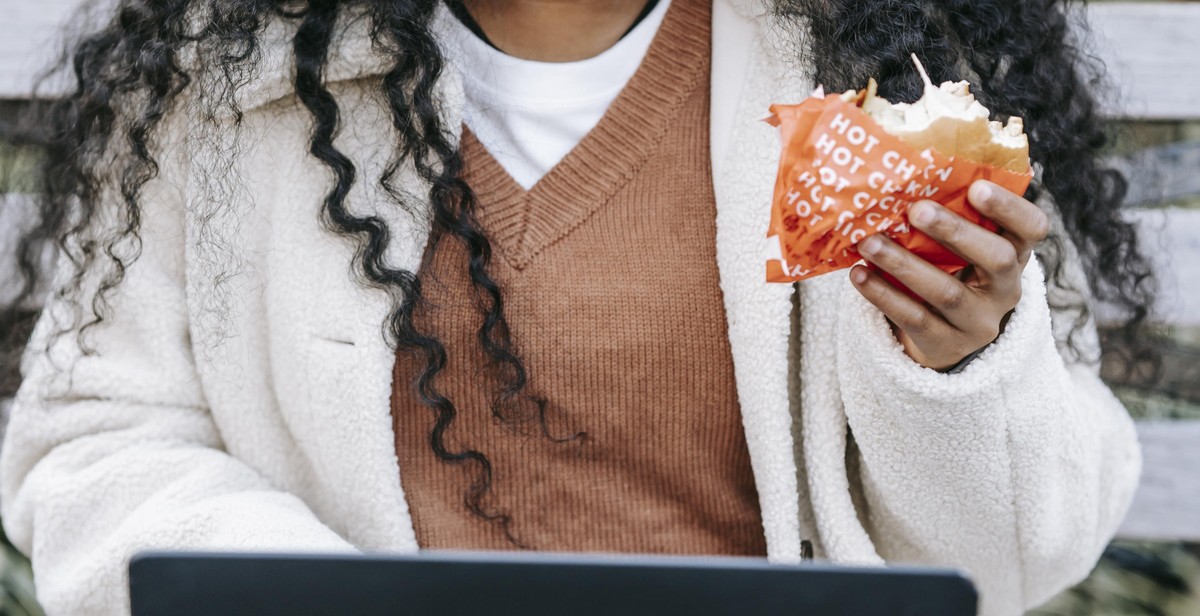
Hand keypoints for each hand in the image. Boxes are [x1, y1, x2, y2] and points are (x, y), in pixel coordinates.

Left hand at [849, 180, 1049, 370]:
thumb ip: (952, 216)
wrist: (946, 335)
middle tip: (917, 209)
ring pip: (947, 292)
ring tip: (869, 242)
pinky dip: (884, 294)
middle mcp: (1005, 289)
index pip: (1032, 228)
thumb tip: (906, 167)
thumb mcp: (963, 247)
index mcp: (1015, 253)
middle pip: (997, 259)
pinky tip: (859, 273)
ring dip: (905, 264)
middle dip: (956, 232)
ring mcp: (979, 321)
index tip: (977, 187)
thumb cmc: (951, 270)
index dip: (1010, 207)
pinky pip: (915, 318)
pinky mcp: (946, 343)